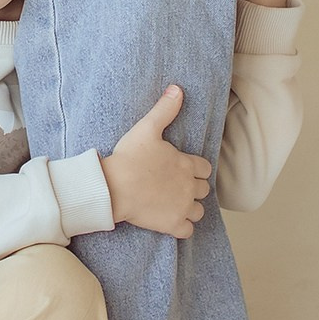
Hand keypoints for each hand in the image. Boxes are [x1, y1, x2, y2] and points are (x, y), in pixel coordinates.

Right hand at [101, 86, 211, 236]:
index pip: (205, 169)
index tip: (181, 169)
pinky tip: (169, 220)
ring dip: (189, 207)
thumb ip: (165, 109)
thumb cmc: (129, 158)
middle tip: (174, 185)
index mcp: (187, 164)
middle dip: (193, 188)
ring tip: (173, 203)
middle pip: (203, 190)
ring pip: (198, 211)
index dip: (194, 169)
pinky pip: (187, 230)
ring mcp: (182, 207)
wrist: (113, 187)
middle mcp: (189, 187)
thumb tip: (178, 89)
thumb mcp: (147, 128)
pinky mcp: (172, 225)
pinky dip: (181, 227)